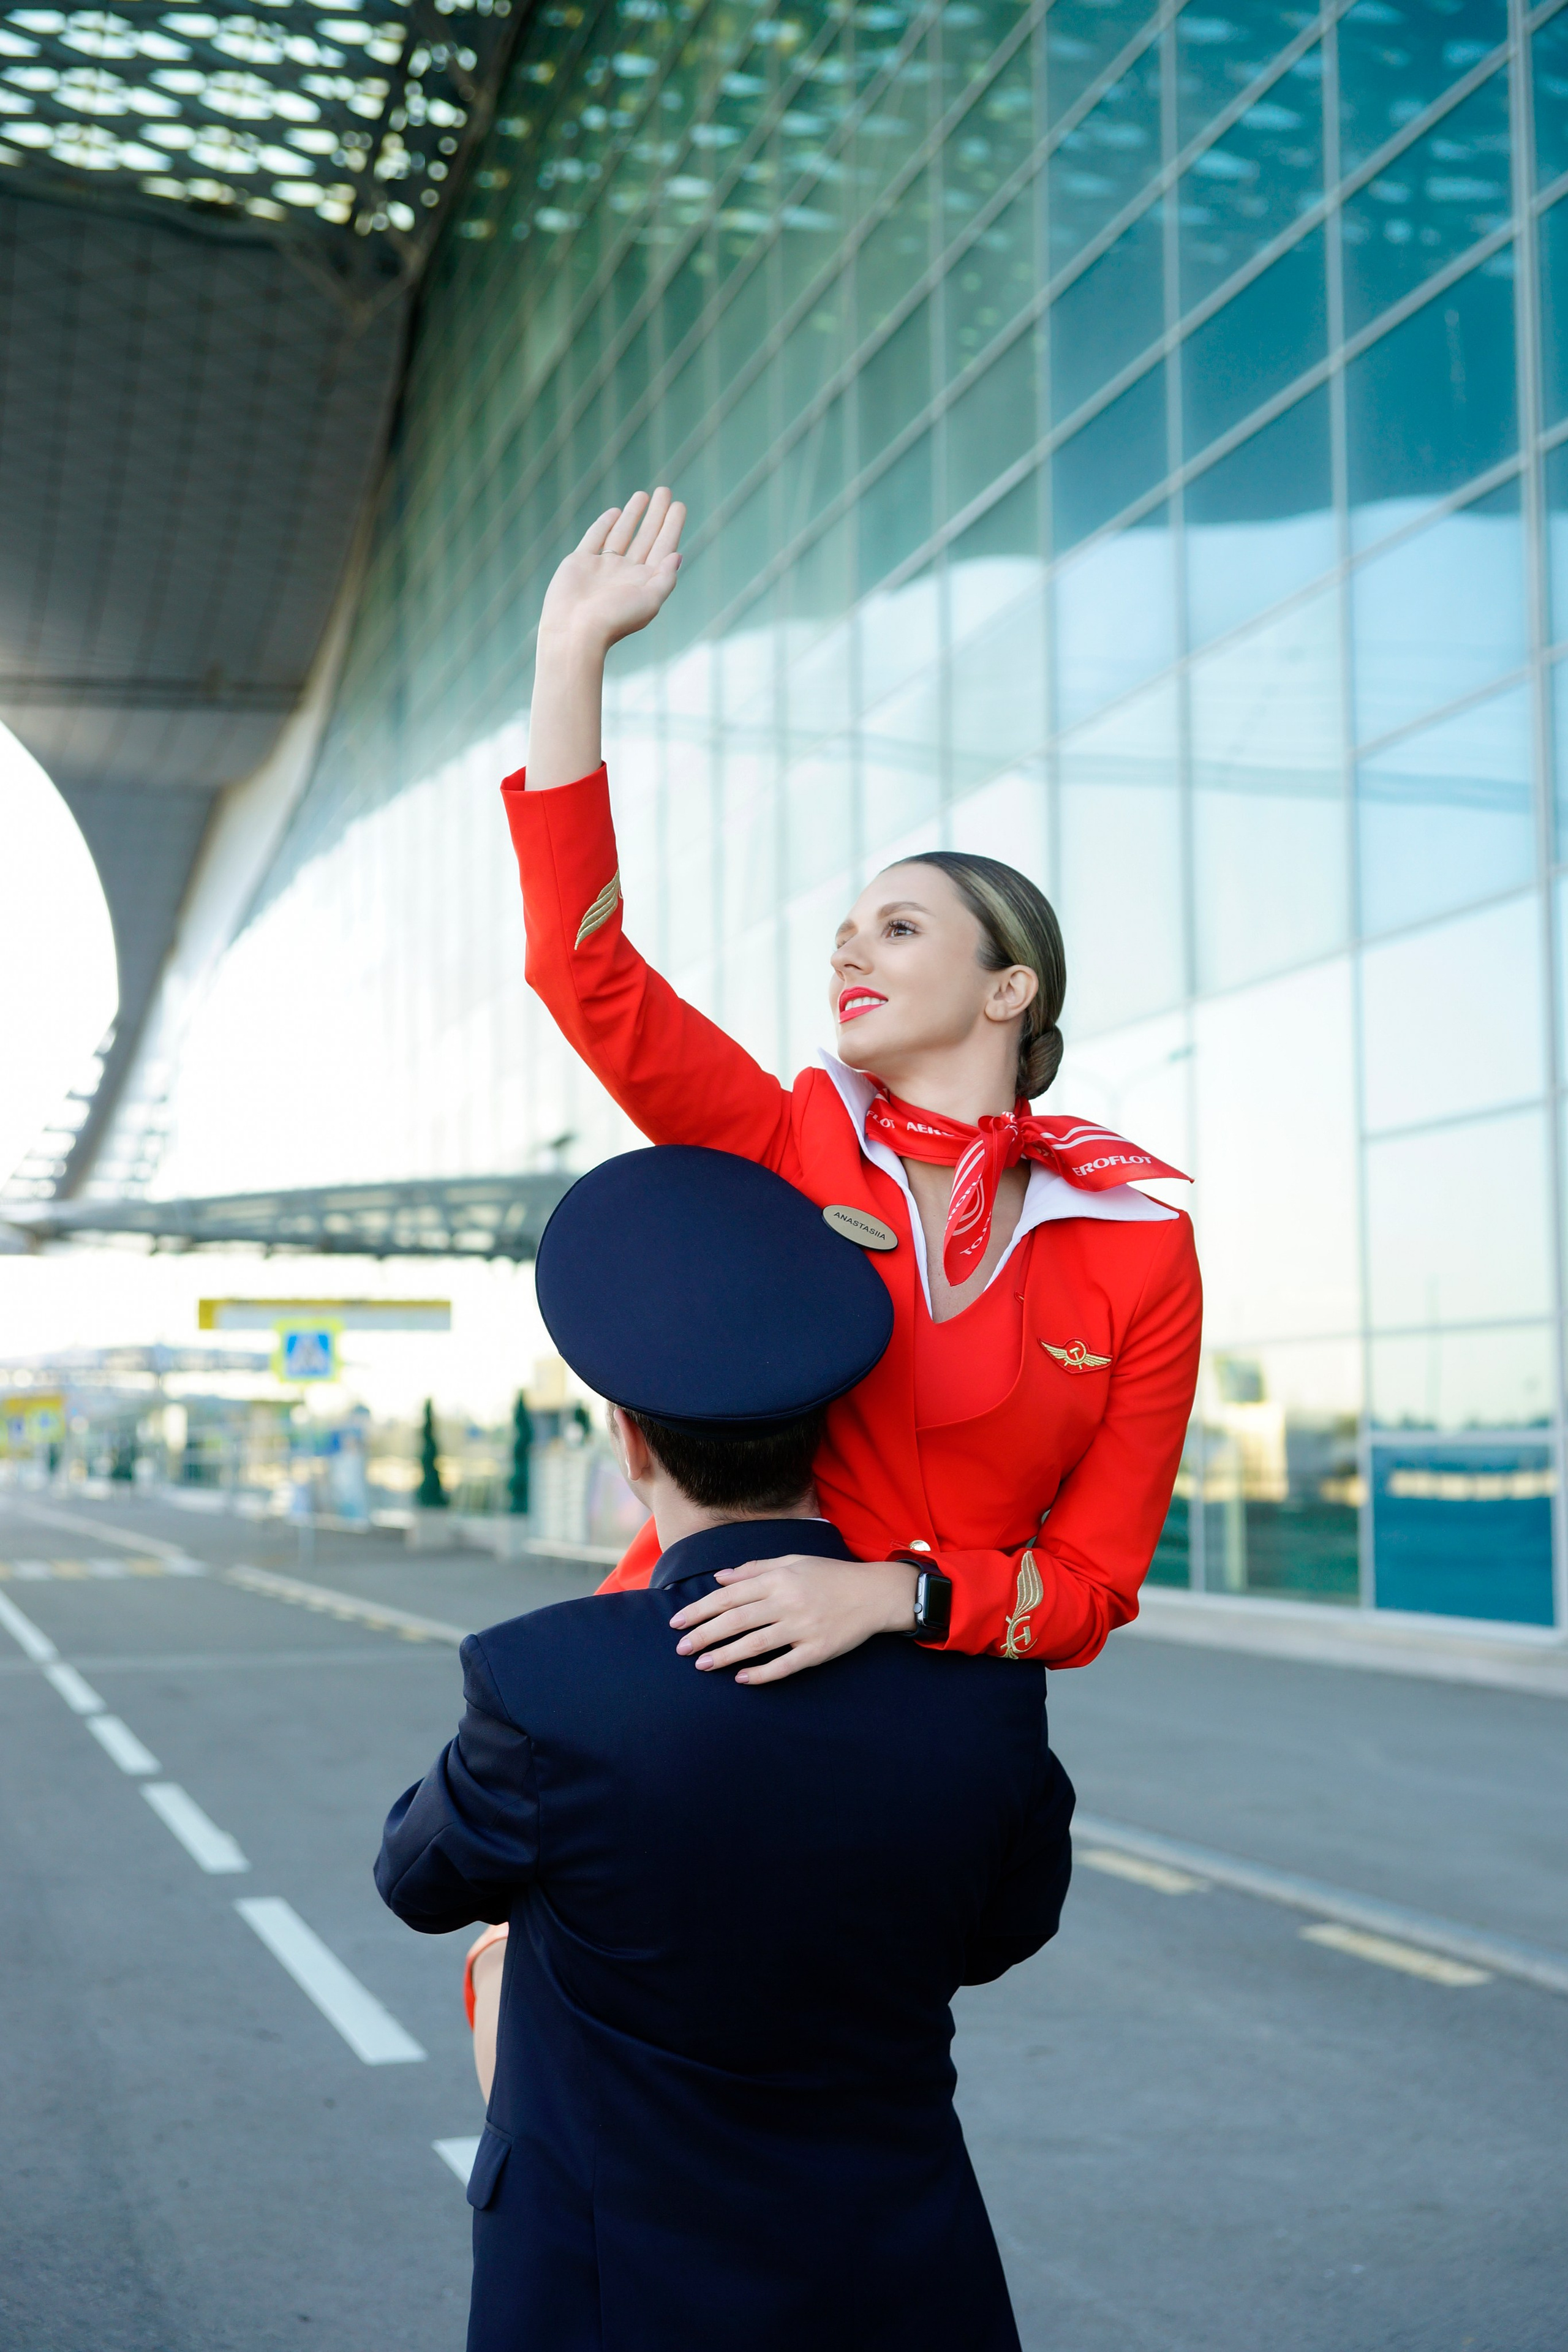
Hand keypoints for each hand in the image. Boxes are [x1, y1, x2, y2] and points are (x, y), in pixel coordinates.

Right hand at [538, 488, 685, 655]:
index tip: (680, 505)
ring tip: (644, 495)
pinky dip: (605, 524)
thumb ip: (665, 578)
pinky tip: (616, 512)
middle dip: (656, 514)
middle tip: (666, 491)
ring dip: (633, 514)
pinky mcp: (581, 563)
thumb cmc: (614, 620)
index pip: (663, 547)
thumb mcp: (649, 602)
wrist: (575, 631)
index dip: (672, 526)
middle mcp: (626, 573)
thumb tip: (677, 555)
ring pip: (622, 533)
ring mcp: (603, 567)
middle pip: (646, 536)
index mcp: (645, 582)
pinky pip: (596, 538)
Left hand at [669, 1557, 919, 1685]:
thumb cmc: (829, 1575)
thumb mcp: (792, 1562)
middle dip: (704, 1635)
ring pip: (756, 1644)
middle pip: (737, 1620)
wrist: (873, 1594)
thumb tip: (719, 1577)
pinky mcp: (817, 1650)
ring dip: (725, 1656)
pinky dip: (762, 1673)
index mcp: (779, 1579)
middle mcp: (788, 1602)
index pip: (729, 1595)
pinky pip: (785, 1665)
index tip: (677, 1622)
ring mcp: (803, 1628)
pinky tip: (742, 1679)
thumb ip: (754, 1569)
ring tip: (702, 1665)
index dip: (700, 1609)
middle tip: (681, 1649)